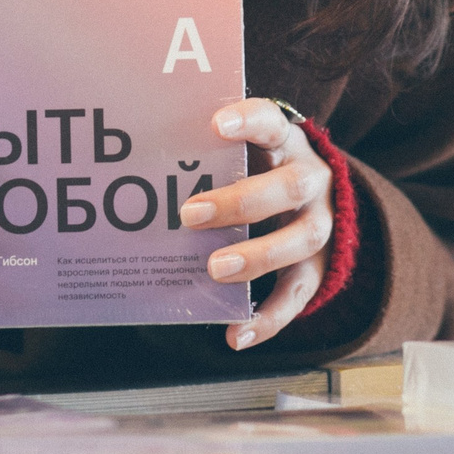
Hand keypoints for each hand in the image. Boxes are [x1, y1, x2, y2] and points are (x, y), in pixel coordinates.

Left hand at [181, 96, 333, 351]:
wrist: (317, 199)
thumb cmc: (259, 169)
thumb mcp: (246, 150)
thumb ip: (208, 153)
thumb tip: (135, 165)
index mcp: (286, 143)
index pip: (272, 122)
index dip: (248, 120)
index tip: (216, 124)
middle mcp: (310, 181)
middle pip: (289, 187)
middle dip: (240, 202)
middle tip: (190, 214)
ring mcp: (319, 225)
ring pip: (300, 240)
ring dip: (257, 256)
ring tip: (215, 269)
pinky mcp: (318, 267)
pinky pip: (298, 295)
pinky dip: (269, 317)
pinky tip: (237, 333)